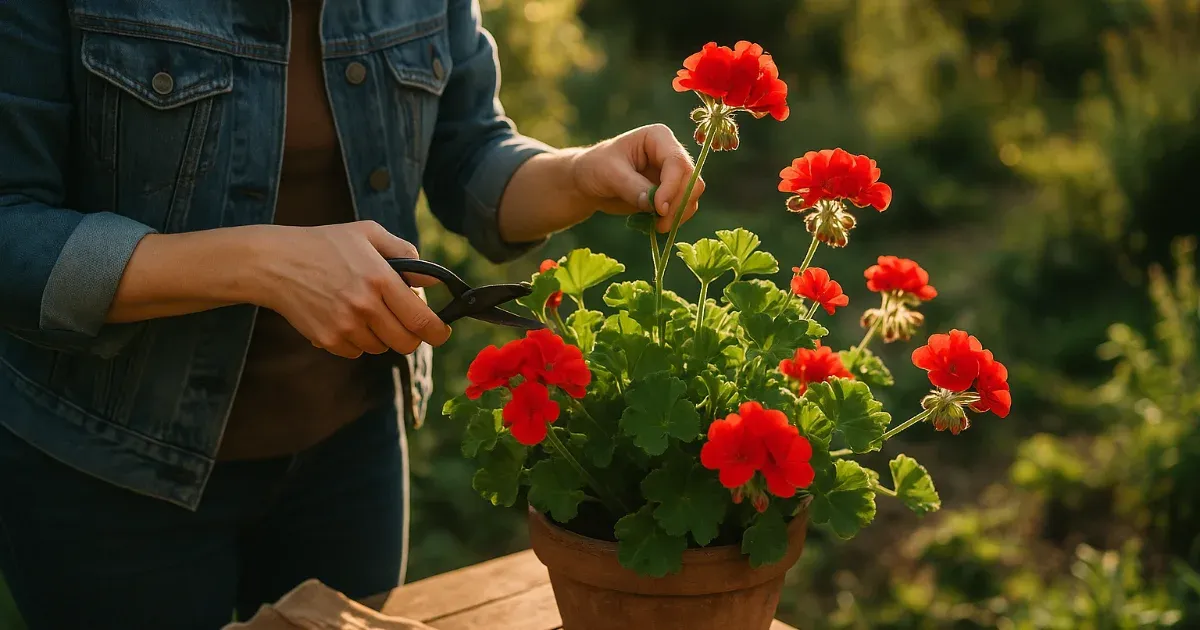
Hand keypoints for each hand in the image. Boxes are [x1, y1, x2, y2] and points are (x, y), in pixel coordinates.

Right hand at [256, 221, 450, 358]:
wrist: (274, 263)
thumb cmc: (325, 243)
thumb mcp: (368, 234)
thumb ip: (406, 254)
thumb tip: (432, 281)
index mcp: (380, 279)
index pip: (421, 320)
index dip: (437, 331)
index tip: (441, 332)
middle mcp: (365, 306)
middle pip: (406, 343)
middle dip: (411, 336)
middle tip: (405, 322)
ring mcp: (345, 326)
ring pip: (381, 348)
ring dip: (382, 336)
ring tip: (365, 310)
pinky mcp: (328, 340)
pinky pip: (357, 352)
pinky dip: (357, 340)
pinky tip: (344, 317)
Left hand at [570, 124, 705, 232]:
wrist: (588, 181)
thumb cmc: (595, 167)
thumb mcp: (609, 174)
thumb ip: (632, 187)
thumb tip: (655, 206)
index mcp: (658, 137)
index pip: (676, 162)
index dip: (672, 187)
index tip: (659, 209)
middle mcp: (670, 153)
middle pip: (691, 179)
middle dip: (679, 203)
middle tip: (661, 224)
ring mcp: (672, 174)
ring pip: (692, 195)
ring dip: (679, 214)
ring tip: (658, 227)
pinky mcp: (670, 192)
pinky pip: (684, 207)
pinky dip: (675, 219)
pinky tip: (657, 225)